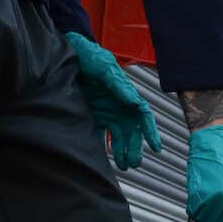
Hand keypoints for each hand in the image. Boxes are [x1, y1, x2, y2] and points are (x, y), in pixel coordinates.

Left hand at [64, 32, 161, 171]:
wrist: (66, 55)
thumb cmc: (89, 57)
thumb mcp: (104, 68)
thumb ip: (118, 84)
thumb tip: (135, 102)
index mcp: (127, 96)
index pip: (144, 117)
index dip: (151, 132)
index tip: (156, 148)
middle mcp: (120, 107)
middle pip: (133, 132)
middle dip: (135, 148)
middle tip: (133, 163)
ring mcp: (107, 113)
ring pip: (119, 137)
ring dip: (122, 152)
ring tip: (122, 166)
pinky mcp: (92, 117)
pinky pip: (100, 135)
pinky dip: (103, 148)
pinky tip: (102, 159)